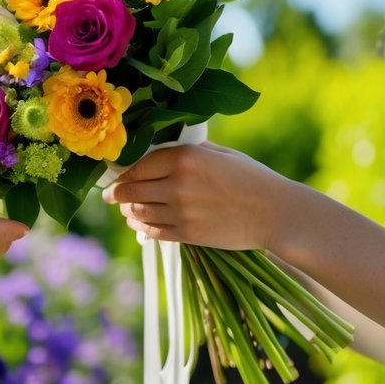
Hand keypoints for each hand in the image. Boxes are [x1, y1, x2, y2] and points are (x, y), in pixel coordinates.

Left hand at [101, 142, 290, 251]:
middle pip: (131, 190)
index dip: (121, 172)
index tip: (114, 175)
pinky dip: (141, 227)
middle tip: (109, 195)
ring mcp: (181, 211)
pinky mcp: (188, 234)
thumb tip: (157, 149)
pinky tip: (139, 224)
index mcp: (184, 158)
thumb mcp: (219, 154)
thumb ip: (187, 151)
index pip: (137, 164)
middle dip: (115, 194)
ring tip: (125, 209)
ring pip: (138, 212)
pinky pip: (153, 231)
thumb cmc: (251, 178)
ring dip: (127, 211)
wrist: (275, 213)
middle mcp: (178, 184)